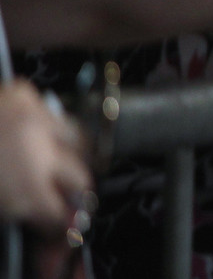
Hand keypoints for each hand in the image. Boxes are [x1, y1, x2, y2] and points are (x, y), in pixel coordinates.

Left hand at [0, 83, 87, 229]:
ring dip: (65, 154)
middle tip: (55, 199)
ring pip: (75, 139)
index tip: (54, 230)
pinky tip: (28, 135)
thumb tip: (53, 230)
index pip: (64, 216)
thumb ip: (21, 214)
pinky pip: (51, 112)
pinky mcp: (24, 93)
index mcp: (25, 191)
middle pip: (81, 178)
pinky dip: (45, 124)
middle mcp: (40, 153)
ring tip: (46, 163)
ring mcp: (36, 119)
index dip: (59, 227)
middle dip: (71, 193)